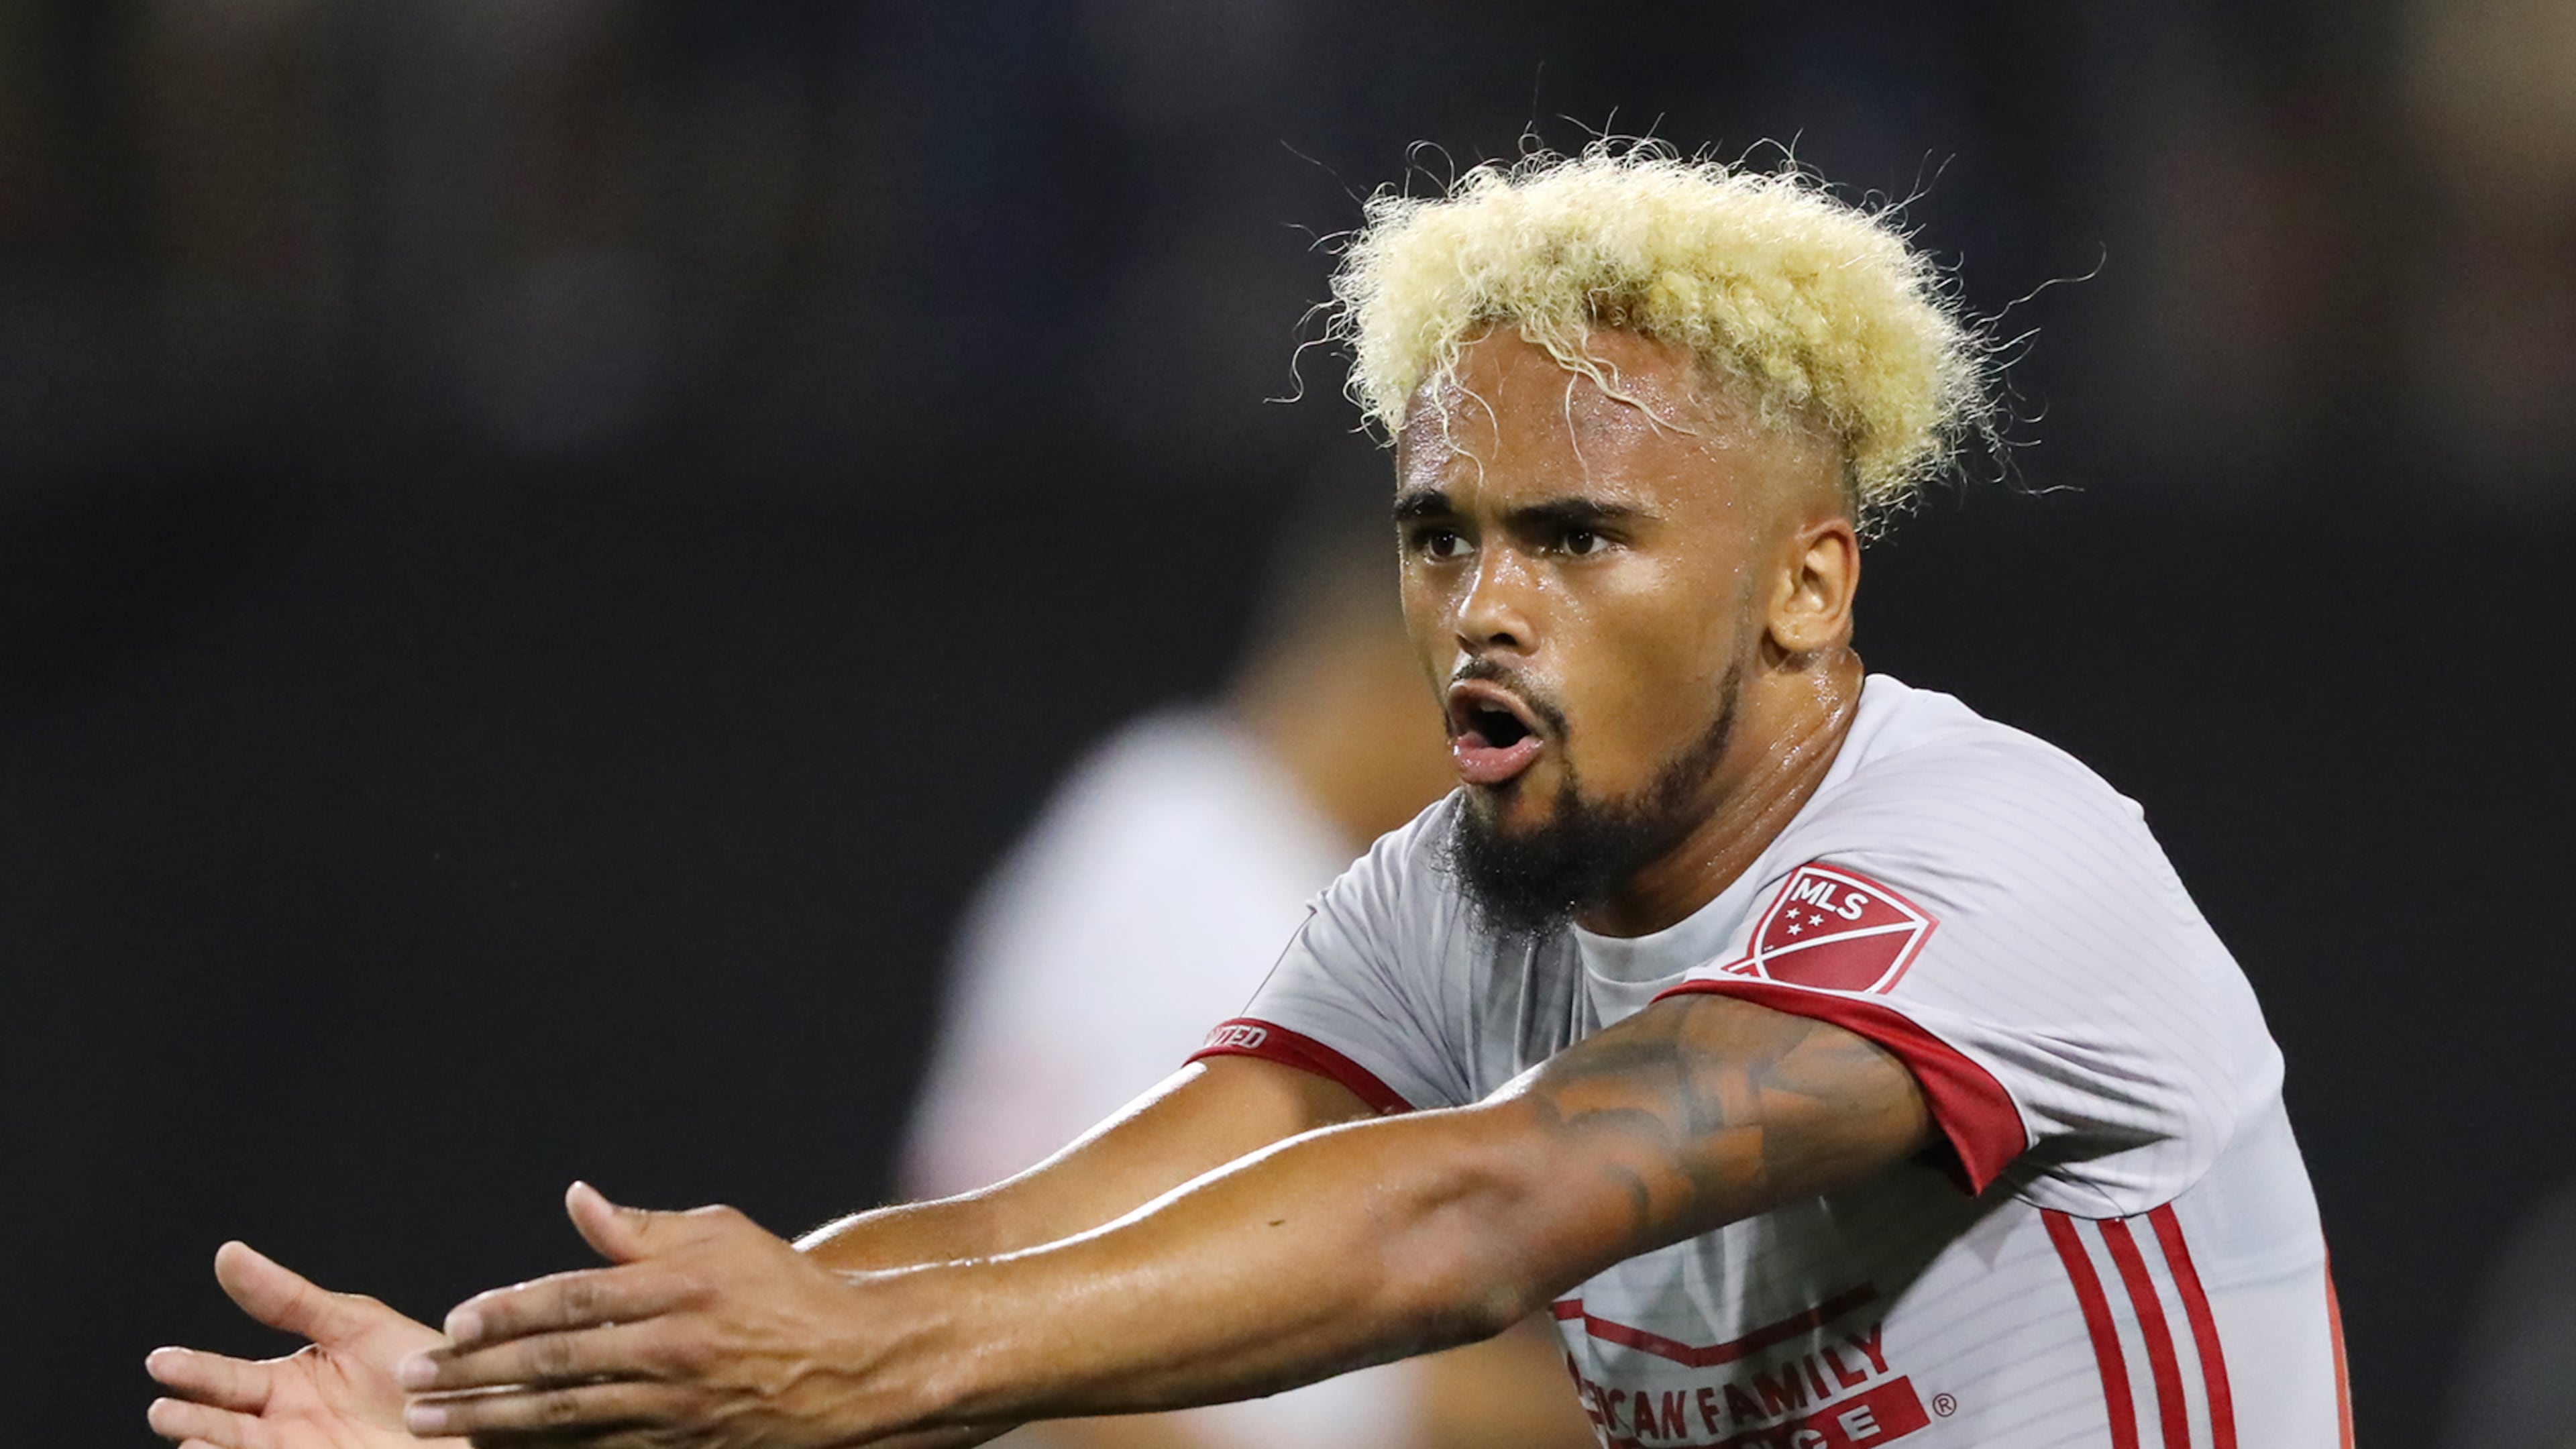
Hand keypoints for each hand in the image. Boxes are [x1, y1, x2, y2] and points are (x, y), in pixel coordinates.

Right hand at [146, 1241, 461, 1448]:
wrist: (476, 1411)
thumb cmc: (419, 1365)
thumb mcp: (353, 1324)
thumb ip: (289, 1299)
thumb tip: (227, 1254)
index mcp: (286, 1383)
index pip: (226, 1378)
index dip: (192, 1370)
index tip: (161, 1361)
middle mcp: (283, 1424)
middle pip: (223, 1422)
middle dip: (191, 1415)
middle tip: (165, 1407)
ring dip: (209, 1444)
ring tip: (189, 1436)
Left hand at [401, 1183, 922, 1447]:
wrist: (856, 1366)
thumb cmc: (784, 1289)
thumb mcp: (724, 1236)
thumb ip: (643, 1229)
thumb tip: (577, 1199)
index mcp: (681, 1287)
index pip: (574, 1298)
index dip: (508, 1311)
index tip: (453, 1322)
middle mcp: (676, 1349)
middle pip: (556, 1363)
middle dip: (475, 1373)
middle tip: (413, 1380)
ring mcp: (680, 1407)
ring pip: (567, 1418)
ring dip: (492, 1421)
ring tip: (434, 1423)